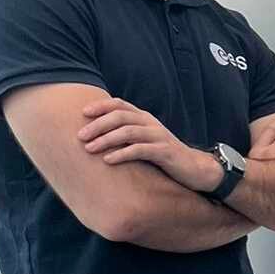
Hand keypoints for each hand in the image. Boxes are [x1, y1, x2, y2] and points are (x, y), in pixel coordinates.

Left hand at [78, 98, 221, 191]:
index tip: (82, 113)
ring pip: (128, 132)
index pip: (120, 105)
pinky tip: (108, 160)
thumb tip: (96, 134)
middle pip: (120, 117)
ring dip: (106, 139)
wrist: (194, 168)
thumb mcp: (144, 140)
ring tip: (89, 148)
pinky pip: (140, 150)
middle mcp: (151, 123)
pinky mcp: (164, 152)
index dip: (101, 106)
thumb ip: (126, 133)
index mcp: (144, 118)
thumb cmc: (163, 155)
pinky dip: (122, 154)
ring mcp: (159, 137)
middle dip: (98, 125)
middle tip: (80, 136)